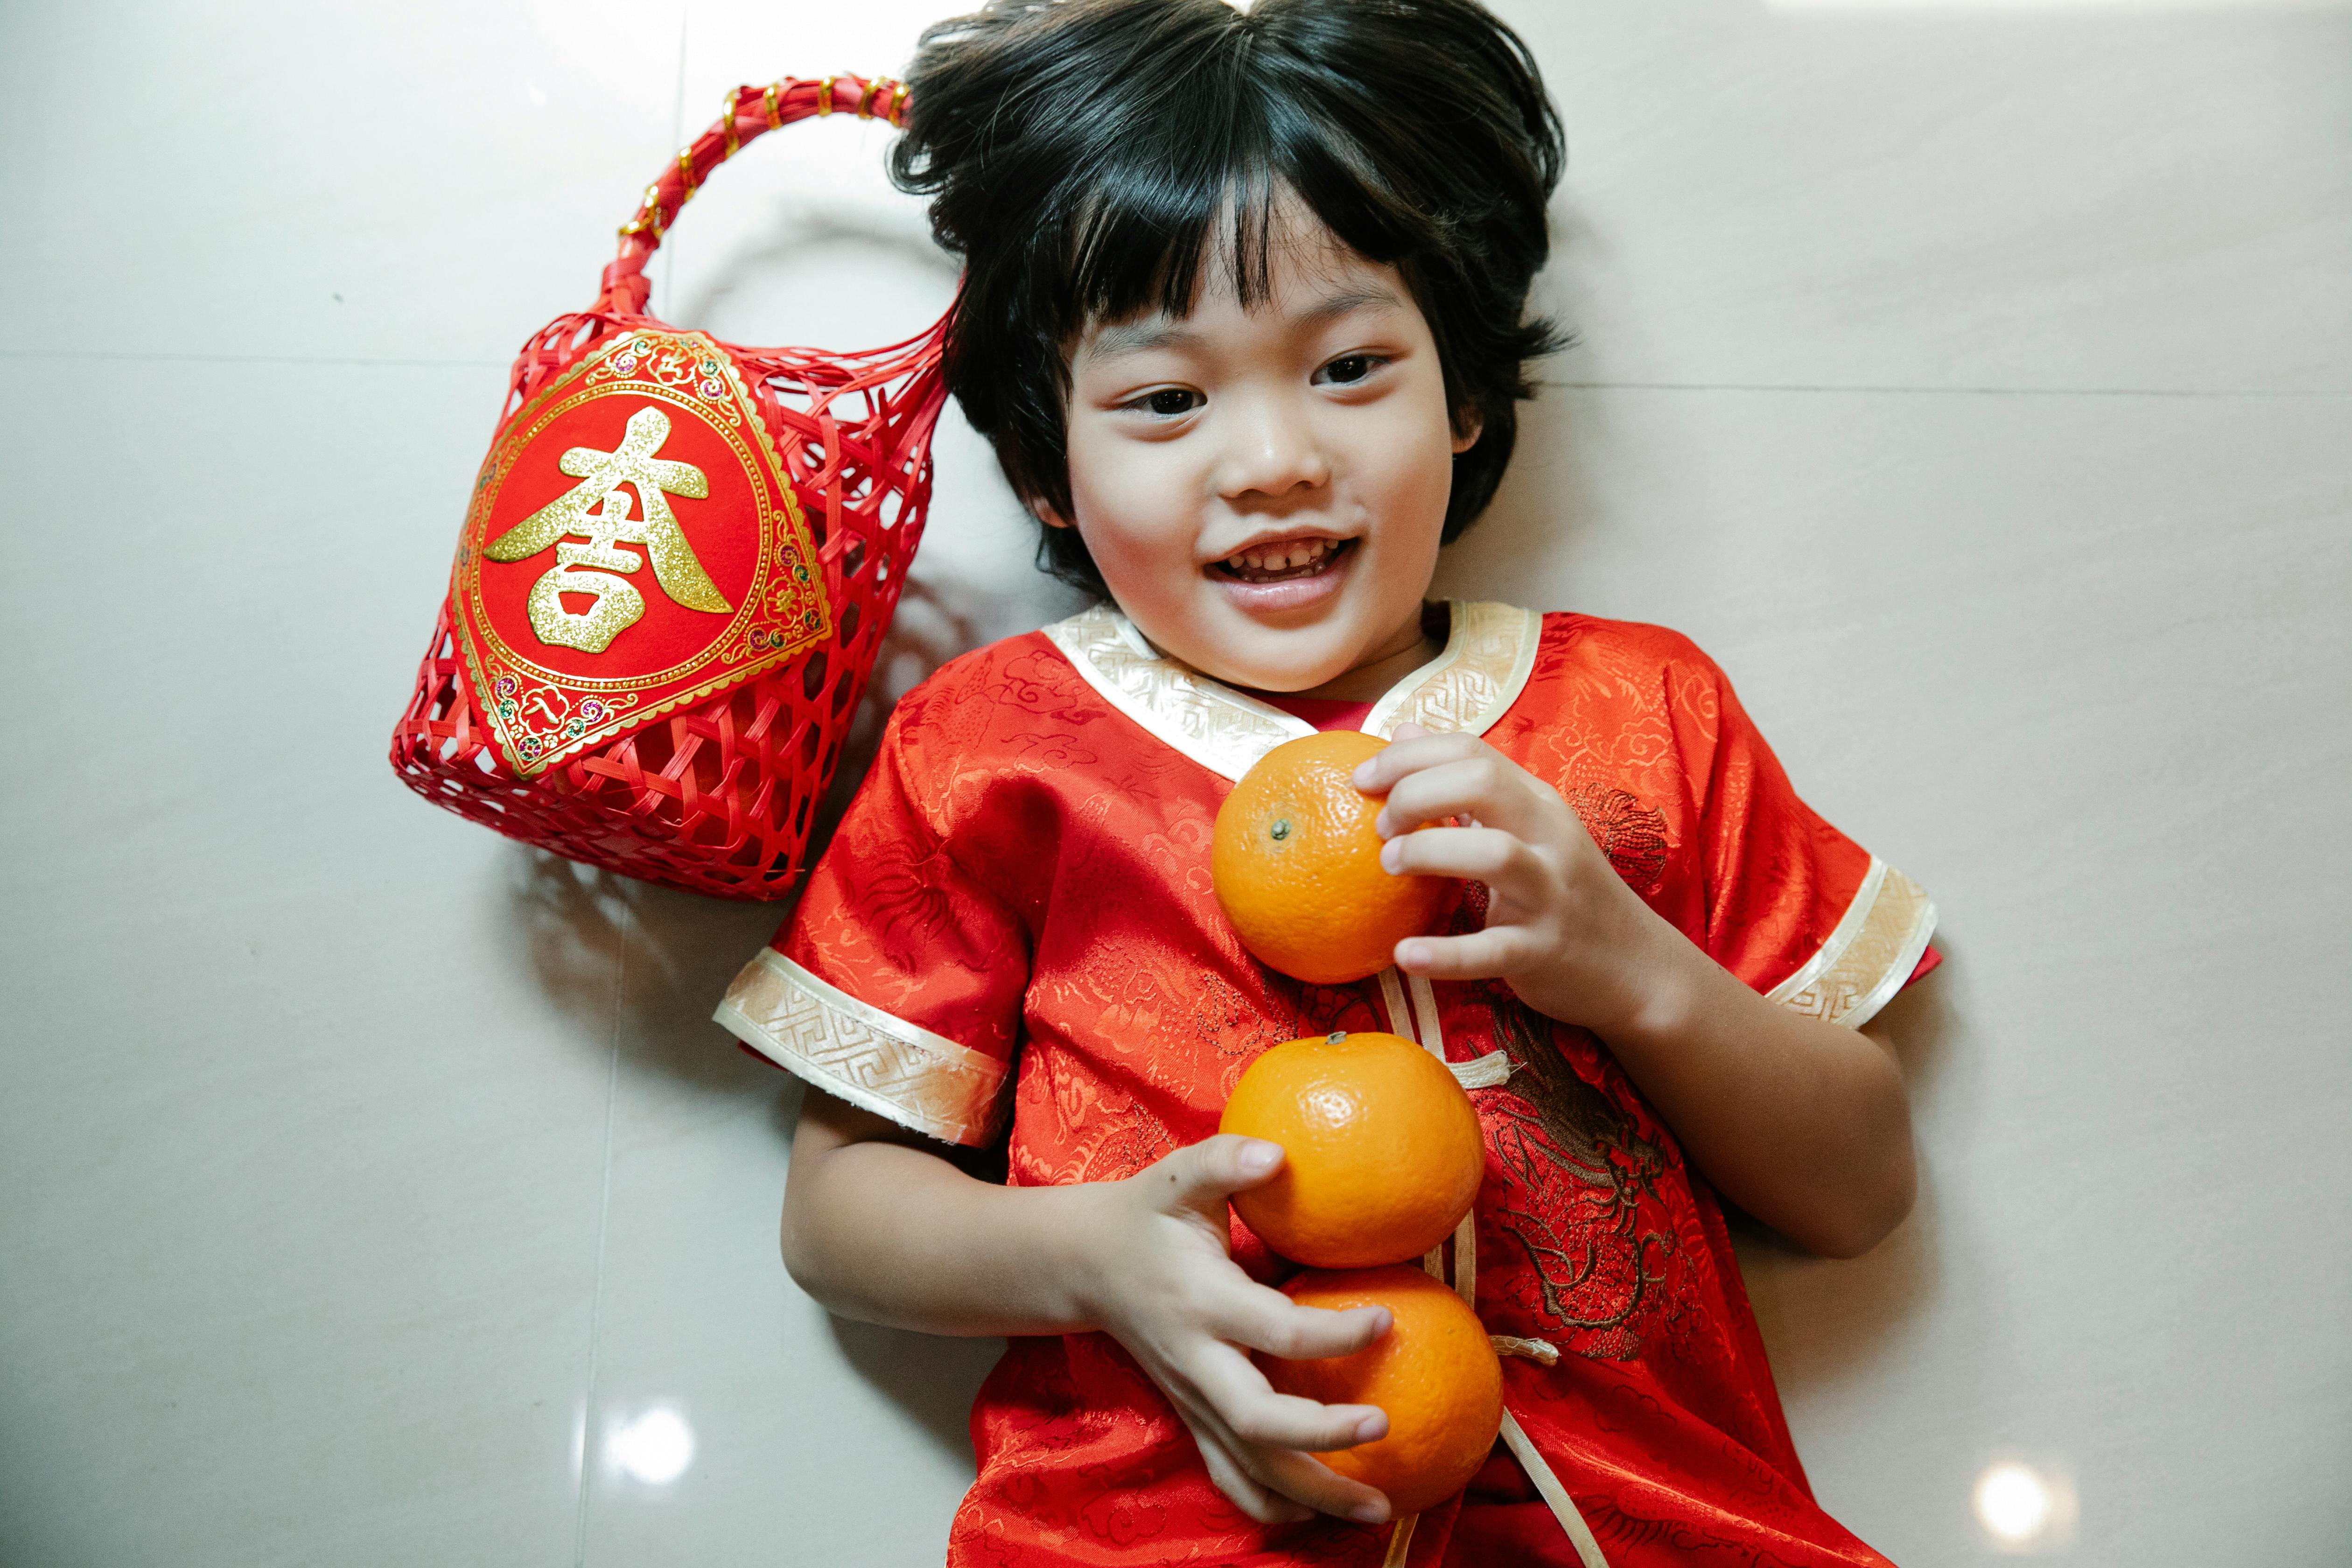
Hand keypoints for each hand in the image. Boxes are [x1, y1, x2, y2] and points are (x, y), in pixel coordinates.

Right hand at [1068, 1135, 1396, 1525]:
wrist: (1084, 1264)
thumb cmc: (1146, 1215)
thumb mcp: (1178, 1176)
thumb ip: (1224, 1160)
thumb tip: (1277, 1152)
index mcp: (1202, 1302)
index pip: (1275, 1331)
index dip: (1333, 1335)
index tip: (1385, 1320)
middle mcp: (1197, 1362)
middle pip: (1259, 1421)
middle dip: (1322, 1436)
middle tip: (1384, 1425)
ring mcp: (1192, 1399)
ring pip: (1250, 1467)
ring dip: (1313, 1495)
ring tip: (1379, 1509)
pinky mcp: (1192, 1417)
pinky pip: (1230, 1477)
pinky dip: (1273, 1505)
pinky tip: (1321, 1516)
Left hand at [1354, 722, 1691, 1034]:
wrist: (1635, 966)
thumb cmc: (1563, 891)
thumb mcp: (1525, 827)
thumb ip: (1465, 783)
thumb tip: (1403, 732)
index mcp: (1537, 803)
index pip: (1471, 751)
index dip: (1408, 756)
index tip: (1362, 779)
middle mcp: (1548, 838)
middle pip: (1482, 785)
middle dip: (1415, 793)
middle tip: (1379, 827)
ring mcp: (1550, 894)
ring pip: (1494, 854)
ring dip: (1428, 852)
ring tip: (1389, 865)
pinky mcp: (1543, 952)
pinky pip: (1492, 951)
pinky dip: (1445, 954)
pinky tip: (1404, 954)